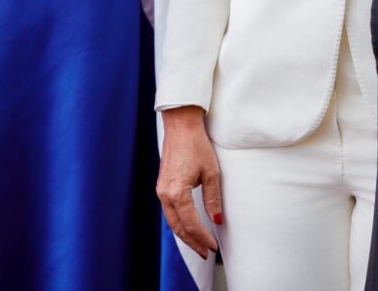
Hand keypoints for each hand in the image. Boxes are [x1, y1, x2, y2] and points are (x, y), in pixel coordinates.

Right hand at [157, 105, 222, 259]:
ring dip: (184, 235)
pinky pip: (169, 211)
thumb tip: (216, 221)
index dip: (202, 238)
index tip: (213, 247)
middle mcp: (164, 195)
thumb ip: (213, 199)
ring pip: (172, 221)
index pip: (191, 224)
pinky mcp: (162, 185)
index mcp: (176, 193)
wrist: (181, 125)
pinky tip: (187, 226)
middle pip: (178, 228)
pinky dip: (178, 223)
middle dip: (192, 242)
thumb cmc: (197, 145)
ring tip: (198, 244)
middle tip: (205, 253)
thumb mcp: (211, 172)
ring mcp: (161, 190)